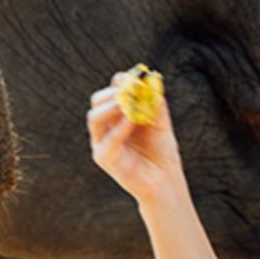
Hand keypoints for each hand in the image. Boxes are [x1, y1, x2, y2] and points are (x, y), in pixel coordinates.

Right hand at [87, 71, 184, 204]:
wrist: (165, 179)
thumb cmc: (161, 151)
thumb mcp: (161, 122)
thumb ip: (155, 104)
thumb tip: (150, 82)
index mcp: (116, 116)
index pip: (110, 92)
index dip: (121, 82)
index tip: (136, 79)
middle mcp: (106, 127)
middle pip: (97, 102)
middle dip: (112, 92)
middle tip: (130, 91)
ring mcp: (102, 143)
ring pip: (94, 117)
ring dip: (111, 107)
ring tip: (127, 104)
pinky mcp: (105, 158)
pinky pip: (107, 140)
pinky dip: (120, 128)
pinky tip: (132, 120)